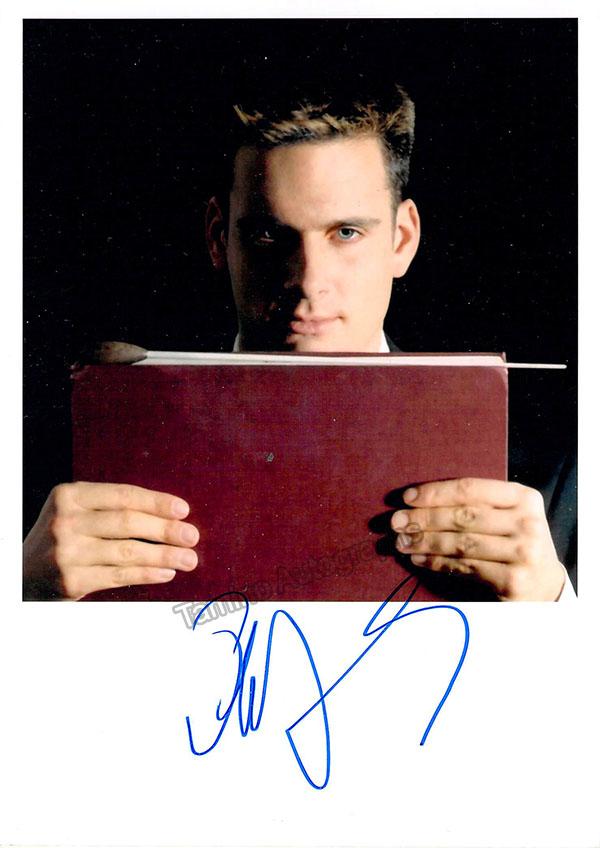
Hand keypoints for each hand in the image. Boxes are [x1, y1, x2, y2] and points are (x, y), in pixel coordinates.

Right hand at [23, 482, 199, 600]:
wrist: (22, 575)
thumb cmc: (63, 538)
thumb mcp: (75, 512)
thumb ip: (109, 508)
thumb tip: (168, 515)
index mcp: (69, 496)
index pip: (122, 495)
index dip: (156, 502)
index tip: (183, 510)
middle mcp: (65, 521)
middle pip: (127, 522)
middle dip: (165, 530)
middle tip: (192, 536)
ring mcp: (67, 552)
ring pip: (128, 552)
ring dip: (164, 556)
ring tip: (188, 558)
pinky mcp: (72, 581)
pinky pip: (120, 576)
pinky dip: (148, 574)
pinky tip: (166, 573)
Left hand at [391, 478, 565, 600]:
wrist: (545, 584)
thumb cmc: (513, 542)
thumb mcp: (504, 515)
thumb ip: (473, 504)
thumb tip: (416, 502)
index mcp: (523, 497)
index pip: (470, 489)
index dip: (435, 492)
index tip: (407, 497)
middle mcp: (527, 523)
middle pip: (463, 516)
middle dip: (424, 518)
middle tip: (395, 522)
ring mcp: (522, 553)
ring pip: (461, 543)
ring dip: (425, 541)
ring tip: (401, 541)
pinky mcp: (513, 581)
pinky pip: (464, 568)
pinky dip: (436, 562)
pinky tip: (418, 558)